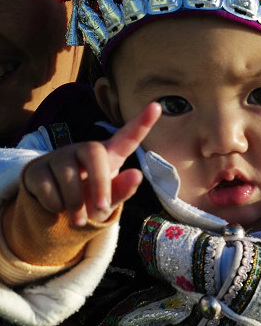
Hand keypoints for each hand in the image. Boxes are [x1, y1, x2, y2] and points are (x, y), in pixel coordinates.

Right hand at [24, 102, 161, 226]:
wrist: (54, 209)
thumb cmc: (90, 199)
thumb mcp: (109, 199)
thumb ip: (123, 190)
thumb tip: (137, 174)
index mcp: (109, 155)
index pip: (128, 137)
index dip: (142, 123)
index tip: (157, 107)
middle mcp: (84, 149)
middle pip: (94, 153)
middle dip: (99, 183)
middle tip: (102, 208)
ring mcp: (59, 156)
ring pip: (68, 176)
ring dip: (75, 204)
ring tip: (78, 218)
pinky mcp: (37, 168)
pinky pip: (47, 188)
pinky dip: (55, 206)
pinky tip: (56, 207)